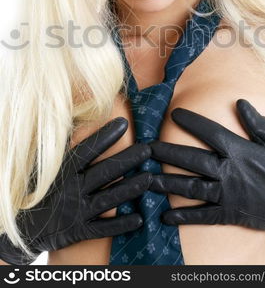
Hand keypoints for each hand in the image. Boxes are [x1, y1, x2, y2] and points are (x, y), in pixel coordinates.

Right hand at [0, 117, 151, 263]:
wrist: (25, 228)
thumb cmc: (42, 191)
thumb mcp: (49, 169)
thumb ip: (65, 151)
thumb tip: (80, 123)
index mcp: (63, 171)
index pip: (87, 150)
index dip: (106, 136)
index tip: (124, 123)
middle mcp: (71, 189)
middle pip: (104, 172)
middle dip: (128, 160)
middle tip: (148, 149)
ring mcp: (76, 211)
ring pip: (108, 199)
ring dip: (130, 189)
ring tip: (150, 178)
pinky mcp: (79, 231)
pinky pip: (103, 228)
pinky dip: (121, 225)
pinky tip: (139, 219)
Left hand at [149, 99, 264, 246]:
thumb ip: (257, 123)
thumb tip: (240, 103)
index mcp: (240, 151)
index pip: (210, 132)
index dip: (192, 122)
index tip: (175, 114)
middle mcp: (230, 171)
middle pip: (193, 159)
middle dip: (168, 153)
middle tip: (148, 148)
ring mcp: (228, 193)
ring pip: (191, 187)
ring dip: (168, 183)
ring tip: (147, 180)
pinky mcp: (230, 213)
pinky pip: (203, 215)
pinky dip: (184, 216)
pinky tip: (166, 216)